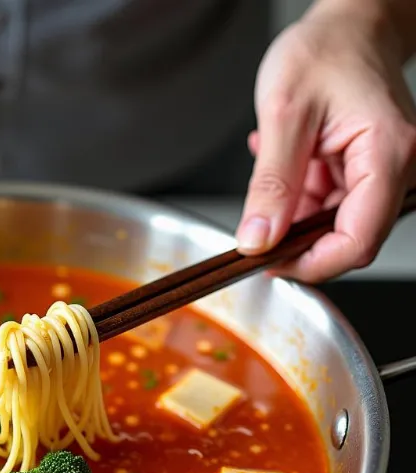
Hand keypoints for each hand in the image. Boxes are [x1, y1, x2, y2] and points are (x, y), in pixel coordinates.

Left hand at [235, 0, 415, 281]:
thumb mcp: (283, 116)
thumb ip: (270, 185)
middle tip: (258, 217)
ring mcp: (383, 174)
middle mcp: (398, 170)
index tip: (266, 262)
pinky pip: (329, 207)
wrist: (346, 25)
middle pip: (346, 241)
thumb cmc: (323, 51)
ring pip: (332, 227)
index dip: (307, 264)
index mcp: (388, 156)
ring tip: (276, 164)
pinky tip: (289, 163)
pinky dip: (300, 196)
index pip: (355, 244)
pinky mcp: (367, 174)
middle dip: (296, 238)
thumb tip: (258, 240)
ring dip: (294, 212)